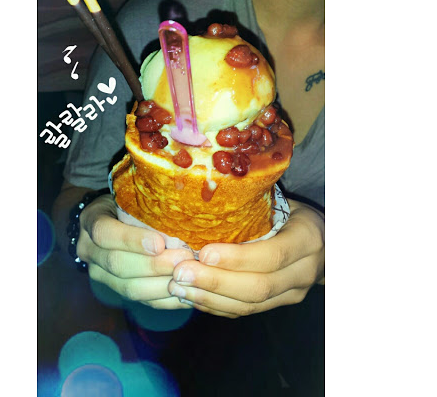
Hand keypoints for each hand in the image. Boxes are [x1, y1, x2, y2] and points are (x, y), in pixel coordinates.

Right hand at [77, 194, 193, 309]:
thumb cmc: (128, 203)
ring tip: (187, 276)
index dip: (131, 240)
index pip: (104, 233)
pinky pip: (142, 301)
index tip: (159, 243)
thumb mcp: (130, 196)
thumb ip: (146, 205)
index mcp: (91, 221)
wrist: (112, 220)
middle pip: (118, 265)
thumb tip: (182, 212)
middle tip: (183, 259)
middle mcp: (90, 251)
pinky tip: (185, 292)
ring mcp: (101, 274)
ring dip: (161, 285)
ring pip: (129, 288)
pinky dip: (165, 300)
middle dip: (153, 265)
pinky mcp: (117, 291)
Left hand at [167, 199, 324, 317]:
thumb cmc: (295, 214)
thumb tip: (210, 191)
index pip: (272, 255)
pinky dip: (216, 307)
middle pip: (258, 287)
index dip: (237, 258)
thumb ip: (256, 205)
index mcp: (307, 239)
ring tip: (177, 289)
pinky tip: (192, 298)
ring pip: (250, 306)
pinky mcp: (279, 304)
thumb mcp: (284, 202)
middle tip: (180, 274)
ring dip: (210, 299)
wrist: (326, 244)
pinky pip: (246, 312)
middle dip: (215, 282)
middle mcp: (304, 271)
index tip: (203, 252)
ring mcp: (293, 293)